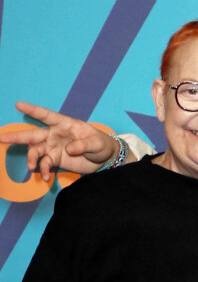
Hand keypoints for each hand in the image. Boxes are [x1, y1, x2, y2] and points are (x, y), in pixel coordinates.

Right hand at [0, 101, 118, 180]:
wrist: (104, 159)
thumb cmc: (101, 144)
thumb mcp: (96, 143)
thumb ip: (83, 144)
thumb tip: (69, 149)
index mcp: (66, 124)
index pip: (47, 115)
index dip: (33, 110)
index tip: (18, 104)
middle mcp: (56, 134)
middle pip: (33, 134)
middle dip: (17, 136)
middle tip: (1, 137)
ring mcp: (54, 147)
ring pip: (35, 151)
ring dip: (31, 159)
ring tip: (31, 167)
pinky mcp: (55, 159)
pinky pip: (44, 164)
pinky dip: (43, 170)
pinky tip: (46, 177)